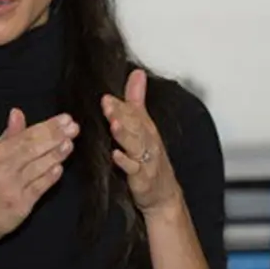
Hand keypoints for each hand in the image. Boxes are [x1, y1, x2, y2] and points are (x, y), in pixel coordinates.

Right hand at [0, 108, 78, 244]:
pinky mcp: (20, 204)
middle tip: (73, 127)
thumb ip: (10, 134)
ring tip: (70, 143)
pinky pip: (37, 188)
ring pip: (36, 167)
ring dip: (55, 154)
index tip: (66, 118)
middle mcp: (3, 168)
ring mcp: (11, 187)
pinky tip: (60, 168)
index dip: (47, 126)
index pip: (26, 135)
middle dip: (55, 136)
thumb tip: (17, 112)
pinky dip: (49, 177)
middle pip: (32, 148)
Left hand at [103, 69, 182, 216]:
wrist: (163, 194)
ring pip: (136, 145)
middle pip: (135, 125)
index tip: (106, 97)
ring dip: (124, 134)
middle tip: (107, 104)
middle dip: (121, 114)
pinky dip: (125, 162)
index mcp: (146, 128)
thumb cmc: (151, 159)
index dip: (120, 105)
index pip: (134, 113)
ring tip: (113, 124)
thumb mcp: (144, 127)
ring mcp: (146, 160)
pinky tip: (115, 155)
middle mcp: (148, 142)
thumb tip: (136, 73)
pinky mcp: (143, 178)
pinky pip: (134, 169)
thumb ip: (137, 101)